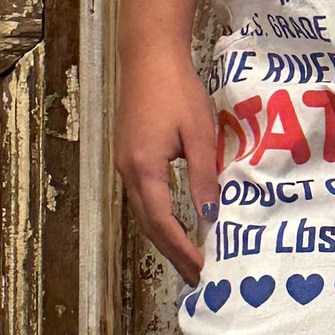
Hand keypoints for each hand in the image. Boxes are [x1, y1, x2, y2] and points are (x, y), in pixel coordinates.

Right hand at [116, 40, 219, 282]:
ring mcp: (125, 165)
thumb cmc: (176, 89)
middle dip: (173, 254)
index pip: (164, 223)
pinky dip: (159, 219)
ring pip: (143, 215)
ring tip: (188, 260)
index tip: (203, 270)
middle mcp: (128, 172)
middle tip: (197, 278)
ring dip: (165, 239)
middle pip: (149, 226)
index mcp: (144, 169)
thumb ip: (203, 176)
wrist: (148, 56)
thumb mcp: (199, 134)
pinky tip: (176, 225)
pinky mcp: (129, 156)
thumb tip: (209, 215)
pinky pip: (143, 199)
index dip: (183, 250)